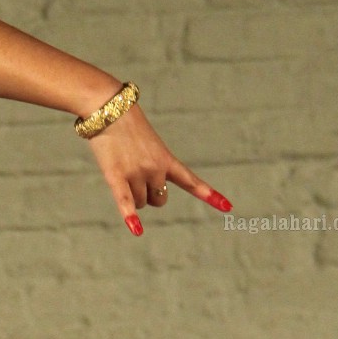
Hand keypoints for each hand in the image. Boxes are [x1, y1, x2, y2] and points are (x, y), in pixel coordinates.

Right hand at [85, 106, 231, 236]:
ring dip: (132, 196)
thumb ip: (154, 167)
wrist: (108, 108)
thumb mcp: (149, 144)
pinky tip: (137, 230)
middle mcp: (156, 169)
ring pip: (140, 203)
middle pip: (158, 200)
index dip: (210, 195)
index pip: (191, 181)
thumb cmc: (126, 125)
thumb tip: (148, 195)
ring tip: (121, 170)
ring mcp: (137, 173)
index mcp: (167, 159)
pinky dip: (130, 217)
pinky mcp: (116, 176)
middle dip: (150, 195)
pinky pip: (125, 201)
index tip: (229, 207)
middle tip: (136, 175)